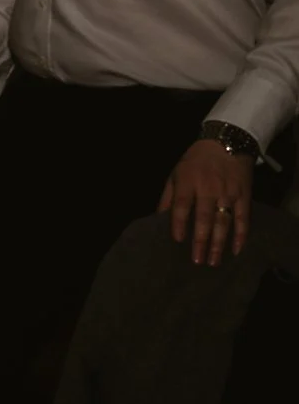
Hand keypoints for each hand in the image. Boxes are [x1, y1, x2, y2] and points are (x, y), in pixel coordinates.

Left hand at [160, 139, 253, 267]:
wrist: (227, 142)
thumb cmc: (195, 161)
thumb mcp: (176, 173)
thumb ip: (168, 197)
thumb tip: (158, 218)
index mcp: (188, 182)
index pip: (182, 205)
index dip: (180, 223)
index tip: (178, 240)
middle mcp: (209, 188)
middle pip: (204, 217)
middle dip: (201, 241)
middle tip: (197, 261)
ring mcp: (228, 192)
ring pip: (223, 221)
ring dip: (219, 243)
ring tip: (214, 261)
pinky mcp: (244, 195)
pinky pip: (243, 217)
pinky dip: (241, 234)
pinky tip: (236, 249)